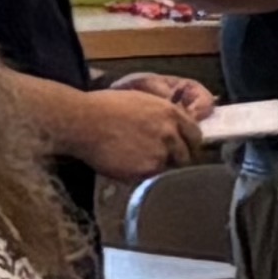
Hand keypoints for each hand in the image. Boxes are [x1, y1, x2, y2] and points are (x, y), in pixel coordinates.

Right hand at [72, 79, 208, 176]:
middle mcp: (170, 134)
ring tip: (140, 164)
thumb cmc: (103, 106)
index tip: (182, 147)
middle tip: (160, 160)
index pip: (195, 134)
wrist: (82, 122)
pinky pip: (152, 178)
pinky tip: (128, 168)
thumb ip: (160, 114)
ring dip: (159, 168)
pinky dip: (143, 176)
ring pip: (169, 169)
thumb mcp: (139, 100)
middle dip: (176, 158)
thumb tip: (170, 125)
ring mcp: (160, 154)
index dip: (188, 142)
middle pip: (186, 155)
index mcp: (170, 113)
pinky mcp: (146, 170)